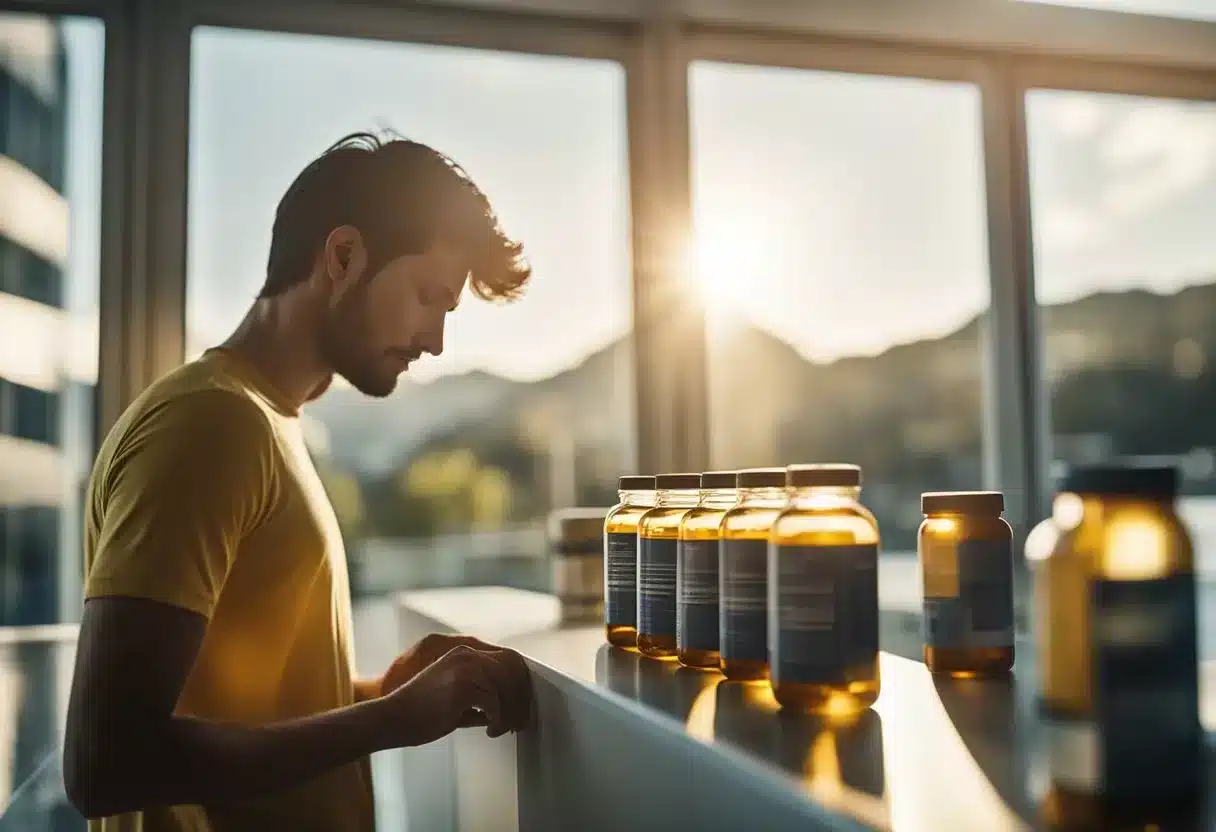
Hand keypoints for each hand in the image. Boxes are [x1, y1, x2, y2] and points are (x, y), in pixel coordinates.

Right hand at [380, 634, 530, 718]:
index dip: (521, 682)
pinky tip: (489, 730)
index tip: (522, 705)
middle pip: (514, 668)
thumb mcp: (459, 697)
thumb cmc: (421, 713)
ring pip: (507, 685)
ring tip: (501, 728)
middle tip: (519, 721)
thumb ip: (484, 694)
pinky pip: (495, 702)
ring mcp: (463, 668)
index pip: (509, 658)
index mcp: (466, 653)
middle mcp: (467, 655)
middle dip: (522, 697)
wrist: (391, 719)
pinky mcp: (460, 686)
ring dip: (511, 712)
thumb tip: (513, 706)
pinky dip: (498, 719)